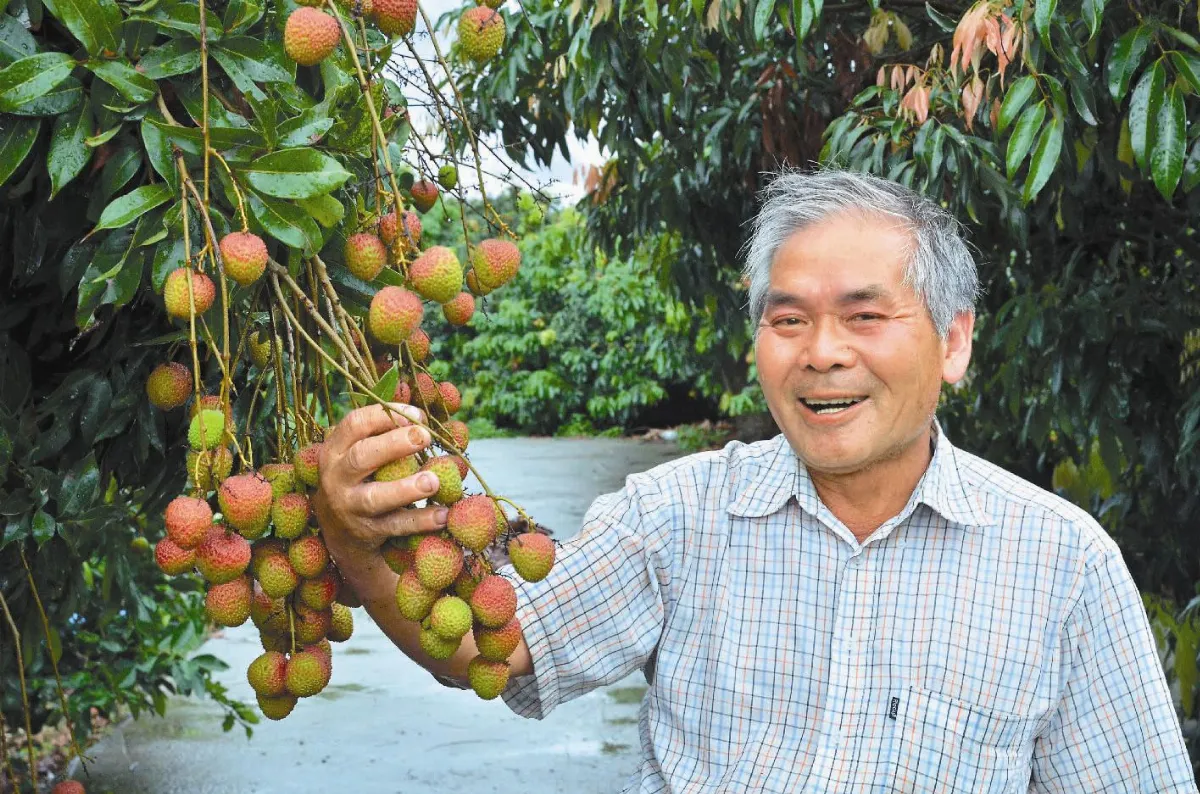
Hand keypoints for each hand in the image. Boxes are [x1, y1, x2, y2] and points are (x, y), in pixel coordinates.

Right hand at [312, 402, 446, 553]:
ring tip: (433, 481)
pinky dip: (421, 521)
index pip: (354, 424)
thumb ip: (384, 435)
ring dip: (407, 489)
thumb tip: (424, 417)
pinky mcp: (367, 531)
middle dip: (394, 445)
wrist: (337, 530)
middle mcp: (337, 477)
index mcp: (336, 450)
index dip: (385, 415)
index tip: (416, 414)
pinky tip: (442, 514)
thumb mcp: (358, 454)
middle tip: (424, 436)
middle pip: (361, 457)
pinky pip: (396, 526)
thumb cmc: (358, 478)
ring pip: (376, 498)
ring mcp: (350, 507)